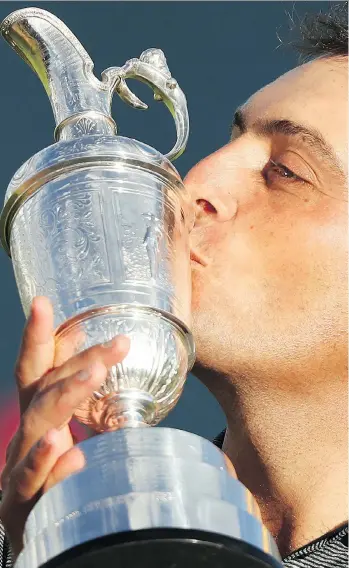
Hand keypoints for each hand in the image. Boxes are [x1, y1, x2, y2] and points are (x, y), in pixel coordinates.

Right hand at [0, 297, 129, 558]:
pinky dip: (49, 465)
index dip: (38, 336)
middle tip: (115, 344)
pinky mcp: (19, 504)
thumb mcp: (70, 431)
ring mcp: (18, 467)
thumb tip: (107, 359)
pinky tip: (69, 452)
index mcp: (39, 413)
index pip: (38, 368)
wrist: (39, 533)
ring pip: (38, 427)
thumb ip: (83, 402)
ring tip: (94, 375)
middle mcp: (25, 434)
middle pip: (44, 389)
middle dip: (76, 362)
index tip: (44, 301)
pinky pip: (32, 483)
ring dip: (66, 397)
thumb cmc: (57, 474)